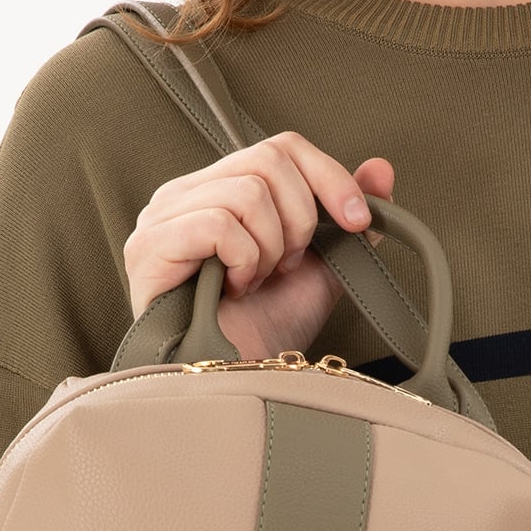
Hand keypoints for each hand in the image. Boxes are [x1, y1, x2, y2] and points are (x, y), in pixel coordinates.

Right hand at [124, 135, 395, 363]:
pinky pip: (218, 224)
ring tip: (258, 281)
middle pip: (267, 159)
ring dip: (270, 247)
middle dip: (299, 220)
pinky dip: (244, 260)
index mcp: (219, 189)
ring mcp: (160, 217)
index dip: (328, 176)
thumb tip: (381, 169)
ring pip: (247, 192)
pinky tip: (236, 288)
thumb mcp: (321, 268)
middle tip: (289, 266)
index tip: (358, 221)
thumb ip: (346, 219)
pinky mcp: (149, 246)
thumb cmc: (264, 330)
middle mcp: (184, 193)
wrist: (233, 383)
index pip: (281, 147)